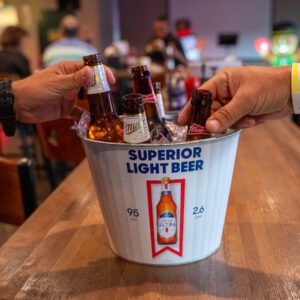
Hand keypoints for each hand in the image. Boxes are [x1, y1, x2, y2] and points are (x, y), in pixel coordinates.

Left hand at [12, 61, 114, 122]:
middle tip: (110, 97)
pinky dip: (86, 117)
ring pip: (88, 99)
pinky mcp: (67, 109)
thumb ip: (74, 80)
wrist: (20, 106)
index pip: (88, 68)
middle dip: (101, 89)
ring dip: (96, 104)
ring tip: (105, 110)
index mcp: (68, 71)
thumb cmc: (35, 89)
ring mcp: (69, 96)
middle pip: (91, 83)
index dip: (101, 72)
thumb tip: (91, 72)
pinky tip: (93, 121)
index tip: (111, 80)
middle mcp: (71, 82)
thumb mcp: (56, 83)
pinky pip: (80, 113)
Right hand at [178, 66, 292, 131]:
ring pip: (221, 120)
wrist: (293, 92)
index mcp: (223, 81)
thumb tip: (208, 127)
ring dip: (231, 123)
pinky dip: (241, 124)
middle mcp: (226, 92)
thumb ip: (226, 115)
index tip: (183, 122)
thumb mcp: (246, 99)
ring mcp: (233, 103)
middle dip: (212, 121)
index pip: (201, 95)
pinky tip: (252, 120)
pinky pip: (233, 124)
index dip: (191, 108)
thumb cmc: (269, 86)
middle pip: (209, 110)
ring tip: (245, 119)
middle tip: (209, 133)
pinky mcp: (241, 113)